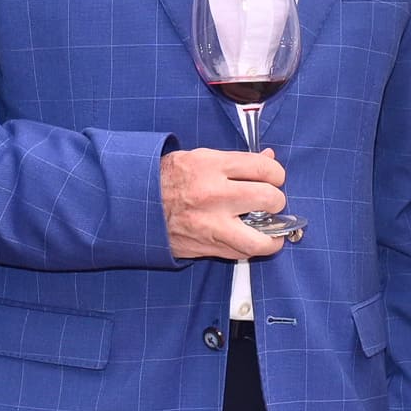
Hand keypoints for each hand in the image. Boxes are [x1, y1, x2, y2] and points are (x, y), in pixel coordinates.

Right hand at [165, 147, 288, 261]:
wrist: (134, 205)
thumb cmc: (165, 179)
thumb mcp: (198, 158)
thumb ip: (236, 161)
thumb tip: (268, 159)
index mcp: (211, 166)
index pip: (264, 168)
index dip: (277, 174)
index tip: (275, 178)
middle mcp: (213, 194)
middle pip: (269, 199)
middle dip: (276, 200)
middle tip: (271, 201)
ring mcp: (211, 224)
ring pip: (261, 239)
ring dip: (273, 235)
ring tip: (272, 230)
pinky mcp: (207, 246)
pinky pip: (241, 252)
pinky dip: (253, 248)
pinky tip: (253, 240)